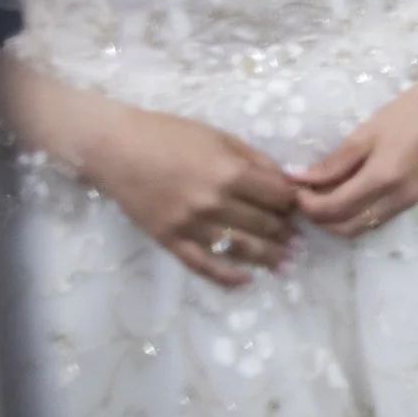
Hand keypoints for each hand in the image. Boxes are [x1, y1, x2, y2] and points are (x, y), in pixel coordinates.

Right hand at [76, 101, 300, 288]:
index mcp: (230, 173)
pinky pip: (203, 264)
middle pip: (263, 224)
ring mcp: (191, 225)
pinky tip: (246, 281)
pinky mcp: (170, 240)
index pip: (278, 197)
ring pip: (240, 248)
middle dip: (286, 233)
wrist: (116, 149)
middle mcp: (214, 203)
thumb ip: (255, 160)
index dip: (294, 204)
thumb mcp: (221, 137)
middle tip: (299, 240)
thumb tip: (285, 182)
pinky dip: (226, 276)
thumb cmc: (170, 135)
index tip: (301, 209)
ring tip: (286, 264)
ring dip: (268, 258)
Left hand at [290, 79, 417, 237]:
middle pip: (346, 228)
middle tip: (304, 197)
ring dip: (337, 220)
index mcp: (383, 178)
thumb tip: (298, 179)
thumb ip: (332, 164)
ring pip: (362, 228)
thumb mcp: (363, 135)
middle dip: (320, 218)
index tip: (294, 190)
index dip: (309, 205)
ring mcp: (408, 202)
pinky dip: (355, 214)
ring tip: (322, 196)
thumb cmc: (404, 113)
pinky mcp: (412, 200)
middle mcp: (397, 198)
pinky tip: (345, 194)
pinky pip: (376, 218)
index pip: (335, 208)